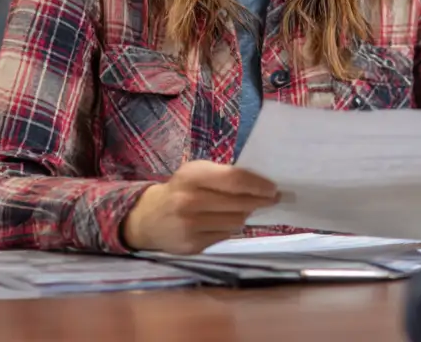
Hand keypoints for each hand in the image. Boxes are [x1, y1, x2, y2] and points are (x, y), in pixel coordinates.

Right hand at [121, 160, 278, 253]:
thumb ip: (223, 175)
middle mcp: (190, 201)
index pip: (235, 180)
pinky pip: (225, 236)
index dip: (258, 185)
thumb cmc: (180, 189)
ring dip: (244, 215)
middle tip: (273, 199)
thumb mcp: (196, 173)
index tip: (273, 188)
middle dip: (260, 201)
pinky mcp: (192, 246)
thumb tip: (260, 184)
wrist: (147, 218)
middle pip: (239, 204)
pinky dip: (229, 228)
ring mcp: (190, 226)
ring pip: (235, 222)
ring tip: (244, 209)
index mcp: (192, 176)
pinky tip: (224, 221)